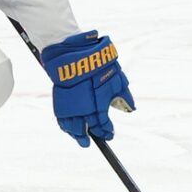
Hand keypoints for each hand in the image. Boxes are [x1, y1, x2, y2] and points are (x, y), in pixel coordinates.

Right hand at [40, 31, 134, 147]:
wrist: (75, 50)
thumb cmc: (99, 63)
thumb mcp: (117, 77)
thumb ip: (123, 95)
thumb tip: (130, 109)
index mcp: (98, 102)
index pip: (102, 123)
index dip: (106, 130)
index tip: (110, 134)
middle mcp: (83, 106)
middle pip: (87, 127)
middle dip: (91, 135)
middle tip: (96, 141)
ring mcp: (70, 103)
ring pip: (72, 125)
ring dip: (77, 134)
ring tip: (82, 140)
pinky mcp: (60, 98)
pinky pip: (61, 117)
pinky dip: (65, 125)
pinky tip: (69, 128)